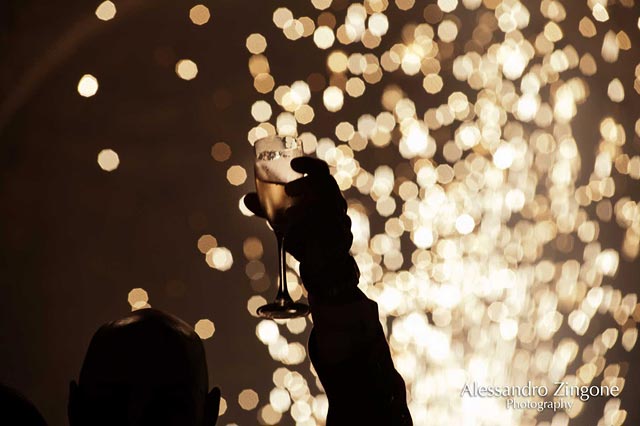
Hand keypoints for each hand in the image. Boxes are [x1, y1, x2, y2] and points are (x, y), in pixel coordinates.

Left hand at [244, 157, 359, 303]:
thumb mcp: (282, 220)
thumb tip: (247, 199)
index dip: (309, 164)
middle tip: (288, 189)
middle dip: (307, 184)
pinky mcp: (340, 239)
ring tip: (288, 216)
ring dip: (307, 208)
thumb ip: (267, 209)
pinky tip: (296, 233)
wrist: (322, 265)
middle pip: (328, 185)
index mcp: (323, 194)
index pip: (321, 171)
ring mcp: (340, 221)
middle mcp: (335, 204)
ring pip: (330, 206)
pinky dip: (313, 229)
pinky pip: (331, 229)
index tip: (293, 163)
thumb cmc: (303, 237)